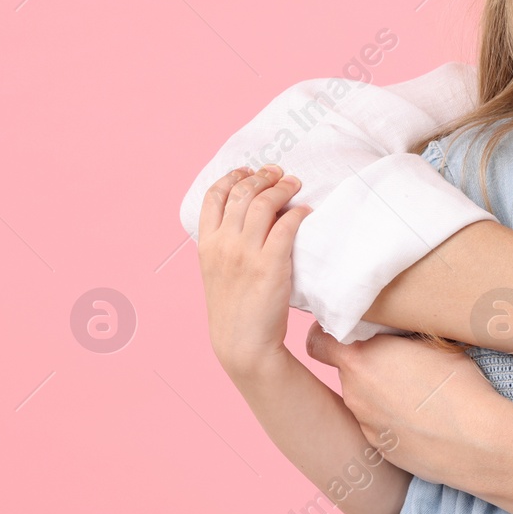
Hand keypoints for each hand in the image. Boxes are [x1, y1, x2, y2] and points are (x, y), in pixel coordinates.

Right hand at [197, 164, 308, 377]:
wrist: (242, 343)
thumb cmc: (234, 308)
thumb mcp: (216, 271)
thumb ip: (224, 244)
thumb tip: (246, 218)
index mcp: (206, 244)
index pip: (213, 196)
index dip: (232, 177)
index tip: (248, 170)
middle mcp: (223, 244)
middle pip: (242, 193)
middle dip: (262, 177)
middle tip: (279, 173)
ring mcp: (246, 253)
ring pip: (264, 203)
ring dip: (282, 187)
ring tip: (295, 184)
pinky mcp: (270, 264)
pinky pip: (287, 225)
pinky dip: (298, 212)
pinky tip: (306, 211)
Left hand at [304, 324, 512, 489]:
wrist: (475, 442)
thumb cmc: (457, 385)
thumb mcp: (432, 342)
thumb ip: (400, 337)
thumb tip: (395, 334)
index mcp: (360, 361)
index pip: (318, 341)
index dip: (331, 333)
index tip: (350, 331)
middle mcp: (354, 393)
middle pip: (348, 370)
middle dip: (369, 363)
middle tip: (402, 360)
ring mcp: (365, 424)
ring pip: (364, 399)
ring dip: (382, 392)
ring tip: (419, 392)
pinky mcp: (381, 448)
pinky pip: (380, 425)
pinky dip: (394, 419)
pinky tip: (423, 418)